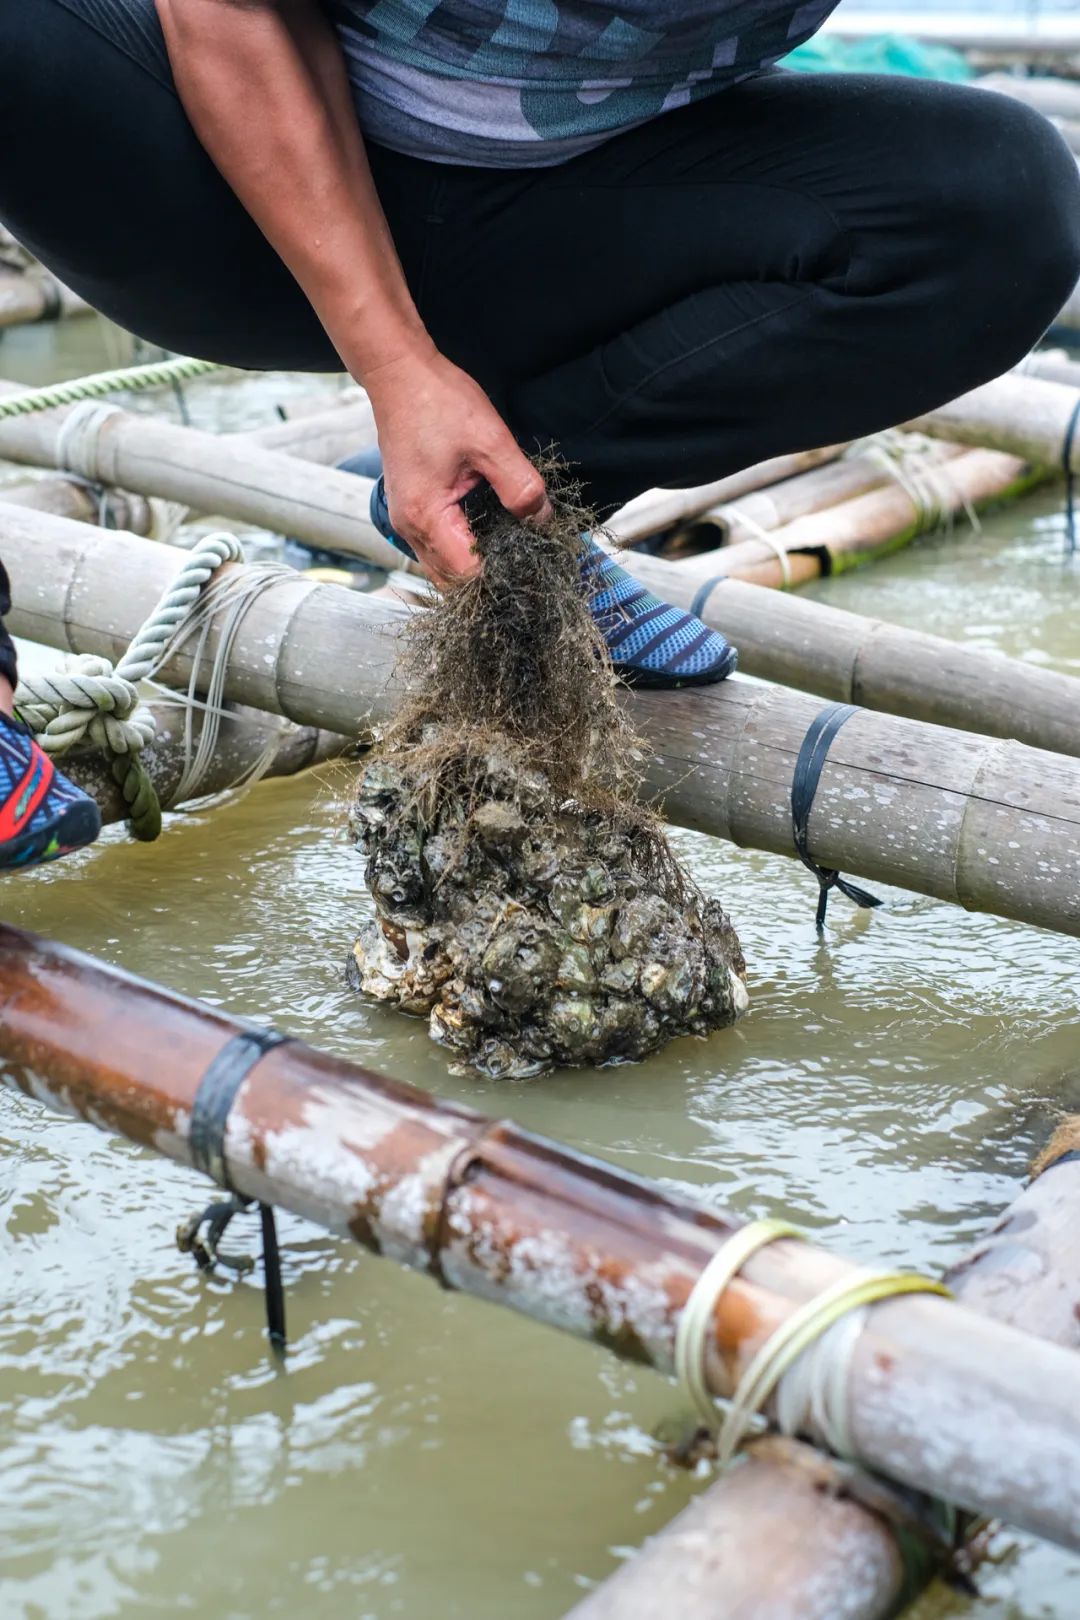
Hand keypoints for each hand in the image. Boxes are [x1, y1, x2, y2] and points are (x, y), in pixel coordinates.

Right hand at [361, 343, 552, 583]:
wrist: (399, 374)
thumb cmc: (438, 402)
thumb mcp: (491, 442)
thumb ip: (521, 486)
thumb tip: (542, 520)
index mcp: (428, 517)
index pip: (468, 575)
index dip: (502, 575)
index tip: (532, 564)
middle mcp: (410, 527)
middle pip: (452, 581)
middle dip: (488, 579)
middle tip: (526, 563)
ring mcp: (405, 519)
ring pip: (442, 567)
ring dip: (473, 566)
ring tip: (511, 549)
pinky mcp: (410, 508)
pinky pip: (436, 546)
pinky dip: (461, 549)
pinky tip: (488, 533)